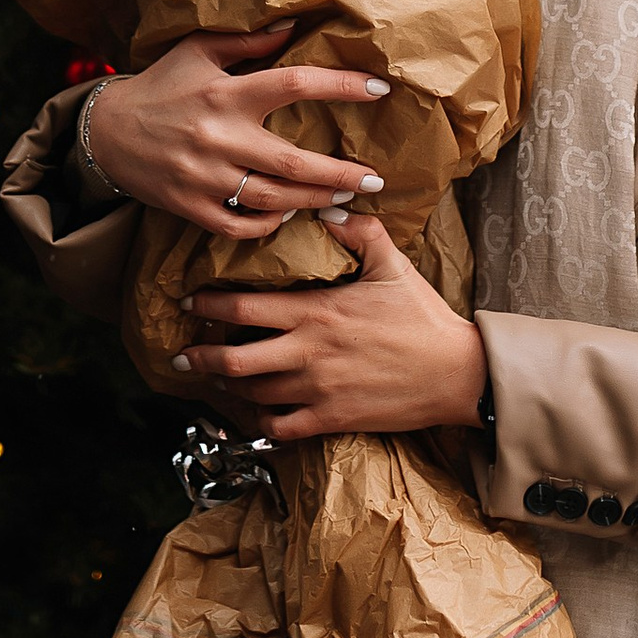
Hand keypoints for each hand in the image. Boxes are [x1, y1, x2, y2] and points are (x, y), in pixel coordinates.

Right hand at [81, 25, 389, 239]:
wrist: (105, 132)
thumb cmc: (161, 85)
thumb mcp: (197, 50)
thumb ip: (247, 42)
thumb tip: (294, 28)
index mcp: (225, 92)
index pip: (293, 83)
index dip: (340, 86)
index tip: (379, 89)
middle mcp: (218, 136)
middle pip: (293, 162)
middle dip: (341, 174)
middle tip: (376, 181)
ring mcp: (204, 177)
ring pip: (273, 199)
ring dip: (314, 203)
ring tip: (344, 200)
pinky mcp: (190, 207)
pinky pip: (239, 226)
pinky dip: (269, 225)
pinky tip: (289, 215)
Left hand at [176, 215, 488, 439]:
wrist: (456, 374)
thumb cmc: (423, 318)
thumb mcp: (393, 264)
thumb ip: (360, 232)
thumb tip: (330, 211)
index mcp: (316, 312)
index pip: (243, 308)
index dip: (207, 306)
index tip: (188, 302)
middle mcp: (308, 353)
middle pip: (232, 360)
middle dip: (198, 355)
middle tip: (181, 351)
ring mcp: (316, 391)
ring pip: (251, 394)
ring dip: (225, 386)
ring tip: (213, 378)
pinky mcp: (330, 420)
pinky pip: (279, 427)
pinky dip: (260, 420)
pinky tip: (256, 410)